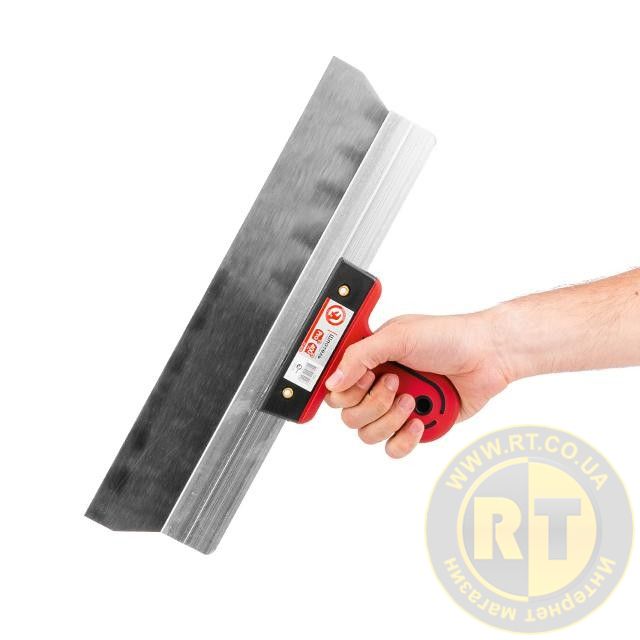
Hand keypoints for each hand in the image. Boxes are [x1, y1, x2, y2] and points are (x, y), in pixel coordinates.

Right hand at [324, 312, 509, 457]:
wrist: (488, 355)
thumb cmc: (447, 337)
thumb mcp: (398, 336)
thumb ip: (360, 356)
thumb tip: (332, 382)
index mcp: (369, 359)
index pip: (336, 387)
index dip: (346, 389)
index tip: (366, 378)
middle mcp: (378, 384)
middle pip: (349, 415)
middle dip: (374, 402)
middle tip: (396, 383)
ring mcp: (395, 408)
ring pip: (369, 434)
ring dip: (390, 419)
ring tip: (413, 401)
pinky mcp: (416, 427)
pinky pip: (394, 448)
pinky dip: (405, 438)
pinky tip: (421, 420)